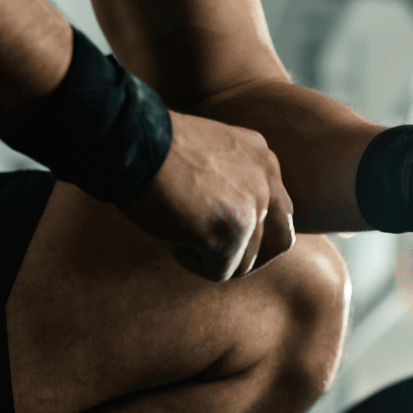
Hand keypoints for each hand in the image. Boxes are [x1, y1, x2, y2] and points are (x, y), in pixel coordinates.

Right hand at [120, 110, 295, 279]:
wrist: (132, 141)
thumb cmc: (153, 149)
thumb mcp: (207, 155)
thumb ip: (231, 182)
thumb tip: (233, 223)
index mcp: (261, 158)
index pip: (280, 210)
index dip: (256, 231)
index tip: (224, 233)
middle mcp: (265, 181)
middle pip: (279, 241)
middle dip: (249, 256)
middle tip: (216, 257)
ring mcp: (251, 208)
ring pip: (244, 262)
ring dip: (211, 257)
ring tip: (178, 230)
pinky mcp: (230, 234)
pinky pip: (219, 271)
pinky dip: (193, 262)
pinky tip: (173, 237)